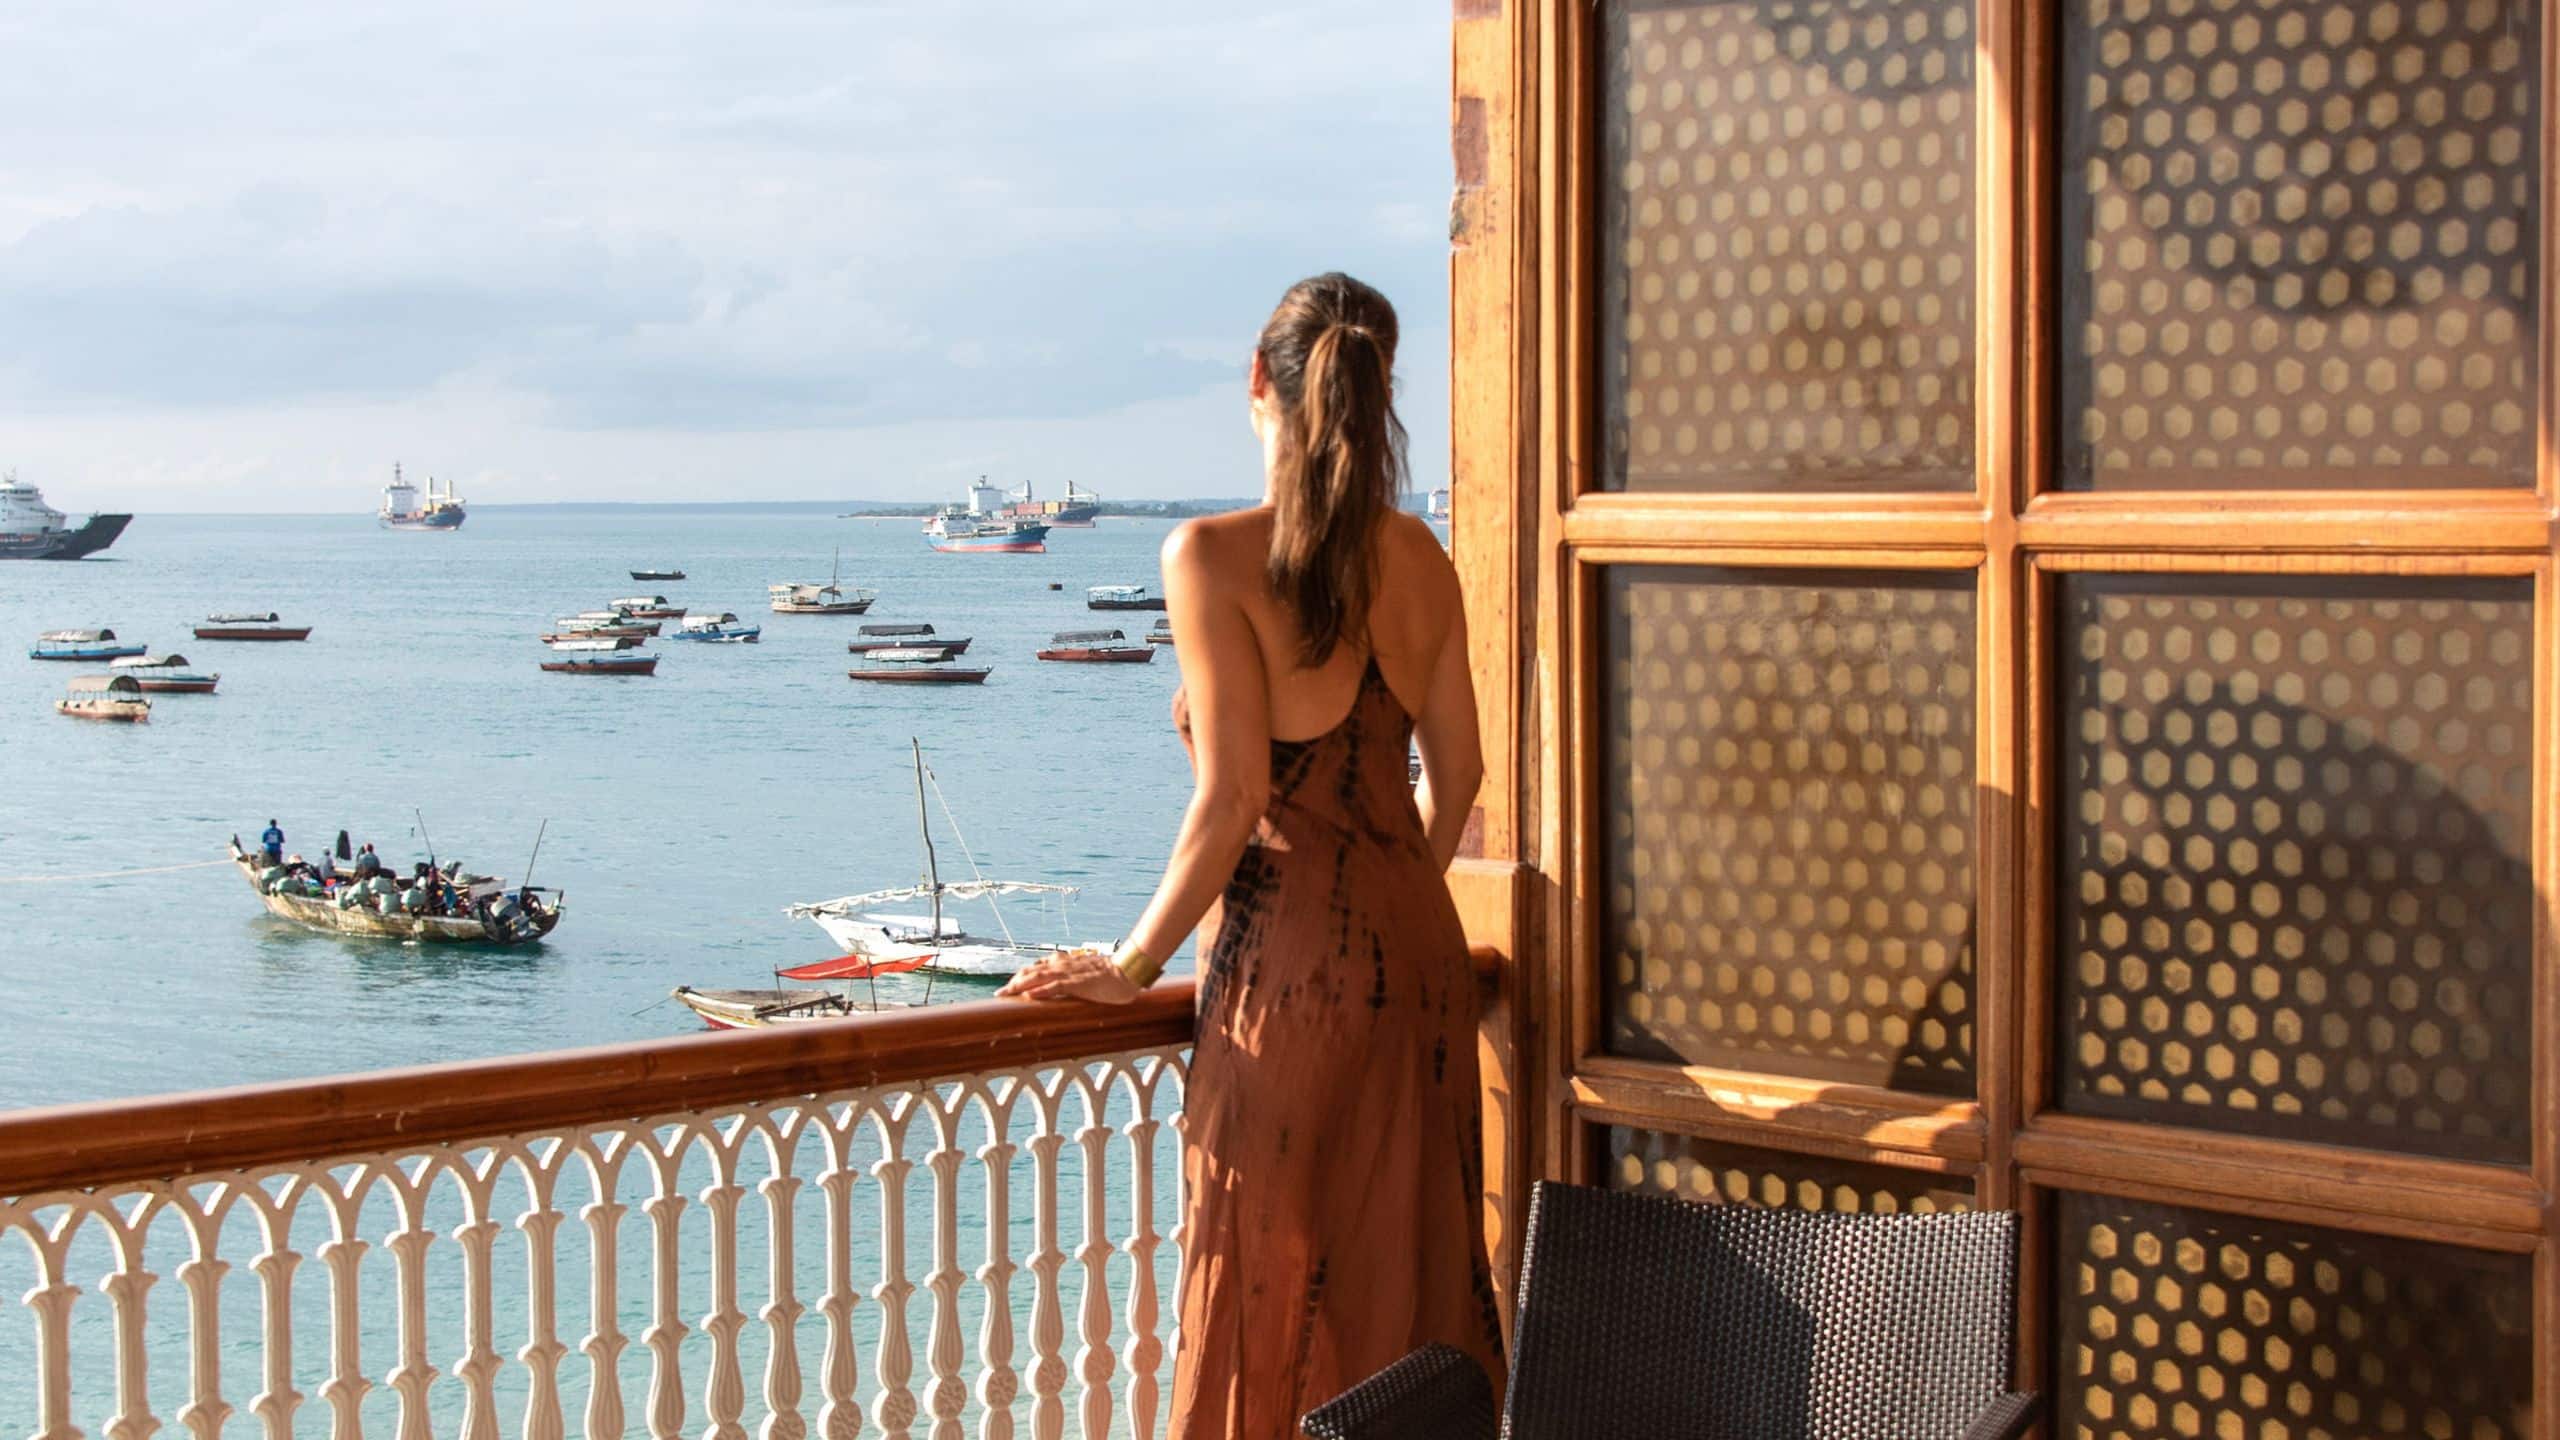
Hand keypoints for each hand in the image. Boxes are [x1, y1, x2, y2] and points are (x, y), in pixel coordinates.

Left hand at [997, 948, 1142, 1003]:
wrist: (1128, 971)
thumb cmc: (1111, 975)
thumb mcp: (1087, 976)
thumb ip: (1074, 980)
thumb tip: (1064, 989)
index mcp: (1065, 963)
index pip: (1037, 968)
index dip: (1021, 976)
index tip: (1008, 986)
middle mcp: (1063, 965)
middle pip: (1032, 971)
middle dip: (1014, 982)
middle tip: (1000, 993)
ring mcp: (1070, 973)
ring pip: (1039, 977)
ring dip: (1020, 985)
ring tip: (1006, 993)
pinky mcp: (1078, 983)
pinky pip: (1057, 986)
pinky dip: (1042, 991)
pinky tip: (1029, 996)